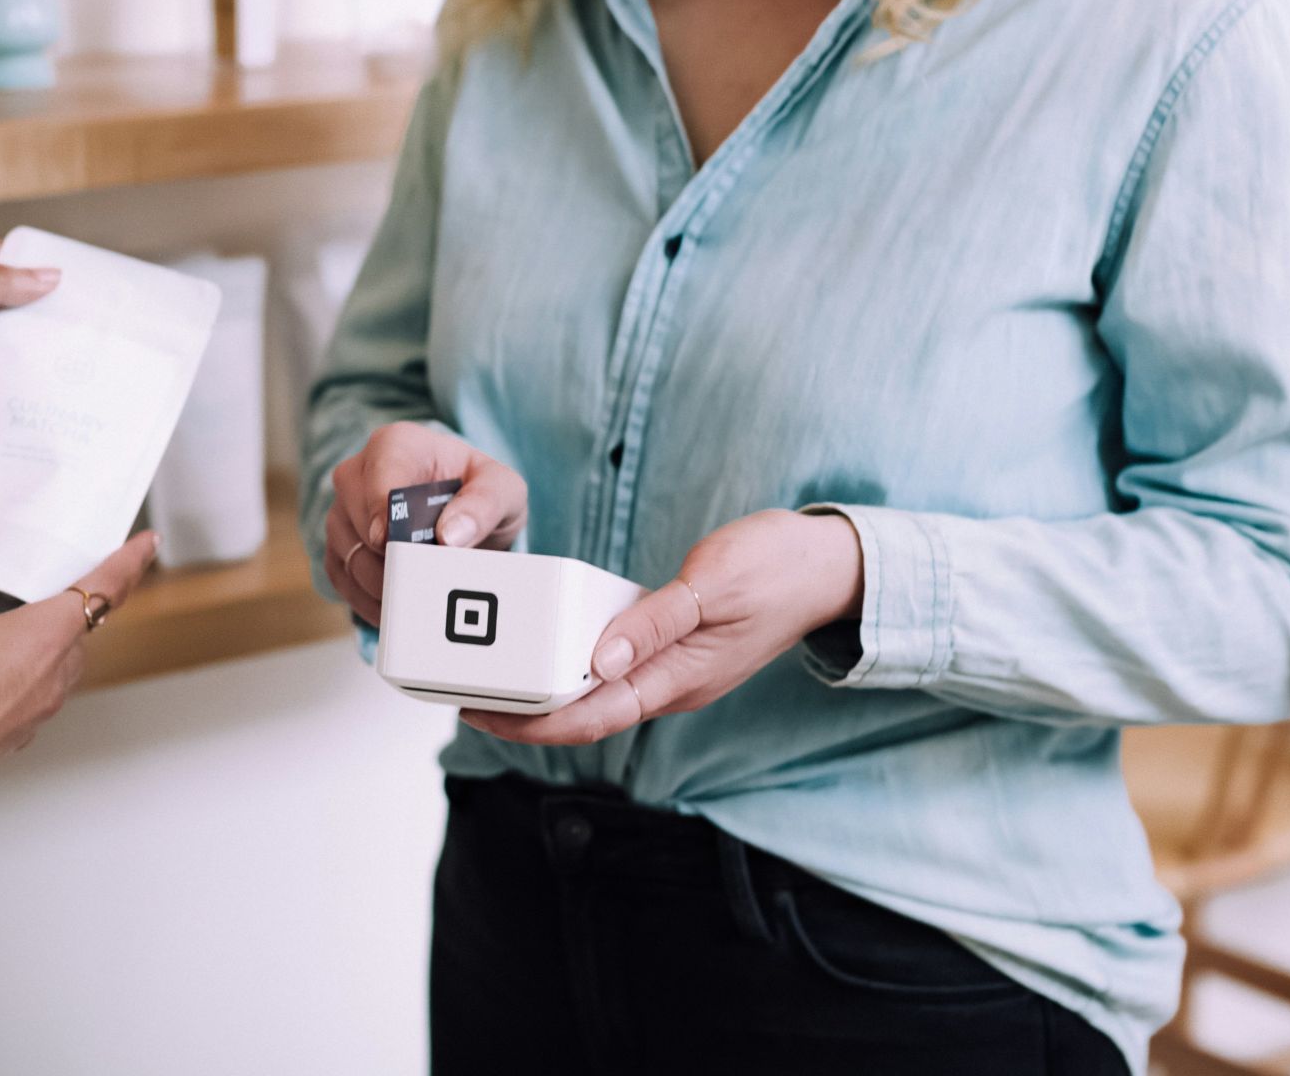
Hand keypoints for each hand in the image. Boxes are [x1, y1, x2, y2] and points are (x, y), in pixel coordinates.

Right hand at [0, 531, 158, 765]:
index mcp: (49, 632)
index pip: (108, 586)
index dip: (131, 561)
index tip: (148, 544)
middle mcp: (57, 670)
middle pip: (78, 629)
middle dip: (61, 613)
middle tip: (36, 598)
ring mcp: (43, 705)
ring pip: (56, 665)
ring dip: (37, 650)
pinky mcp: (23, 731)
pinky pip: (32, 696)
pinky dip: (17, 682)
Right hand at [325, 421, 527, 626]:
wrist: (460, 510)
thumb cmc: (477, 492)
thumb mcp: (502, 490)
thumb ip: (485, 504)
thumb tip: (450, 537)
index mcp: (396, 445)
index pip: (380, 477)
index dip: (383, 513)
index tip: (392, 543)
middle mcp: (357, 474)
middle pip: (362, 525)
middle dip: (399, 560)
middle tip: (433, 578)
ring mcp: (341, 512)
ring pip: (352, 558)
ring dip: (389, 585)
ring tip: (426, 593)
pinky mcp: (336, 547)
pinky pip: (344, 581)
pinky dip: (373, 601)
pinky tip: (404, 605)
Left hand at [461, 510, 863, 744]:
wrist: (829, 567)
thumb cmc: (775, 568)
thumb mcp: (711, 587)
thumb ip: (654, 623)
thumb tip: (597, 659)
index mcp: (676, 678)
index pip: (588, 716)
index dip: (528, 722)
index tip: (476, 713)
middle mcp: (669, 685)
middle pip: (581, 713)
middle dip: (520, 713)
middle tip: (460, 697)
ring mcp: (672, 672)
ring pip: (594, 694)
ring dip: (542, 691)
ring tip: (488, 677)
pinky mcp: (673, 650)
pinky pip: (611, 669)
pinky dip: (572, 664)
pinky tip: (545, 647)